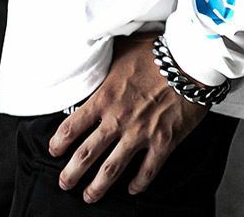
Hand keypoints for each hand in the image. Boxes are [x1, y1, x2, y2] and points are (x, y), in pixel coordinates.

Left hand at [48, 32, 209, 202]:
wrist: (190, 59)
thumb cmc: (156, 51)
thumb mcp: (122, 47)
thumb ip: (104, 57)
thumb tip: (89, 50)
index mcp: (104, 97)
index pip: (72, 125)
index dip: (59, 142)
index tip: (54, 150)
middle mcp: (118, 119)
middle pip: (86, 155)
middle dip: (72, 173)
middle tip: (65, 183)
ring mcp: (140, 133)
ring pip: (111, 169)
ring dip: (97, 187)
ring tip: (89, 196)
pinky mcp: (163, 142)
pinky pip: (147, 171)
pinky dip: (138, 184)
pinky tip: (132, 189)